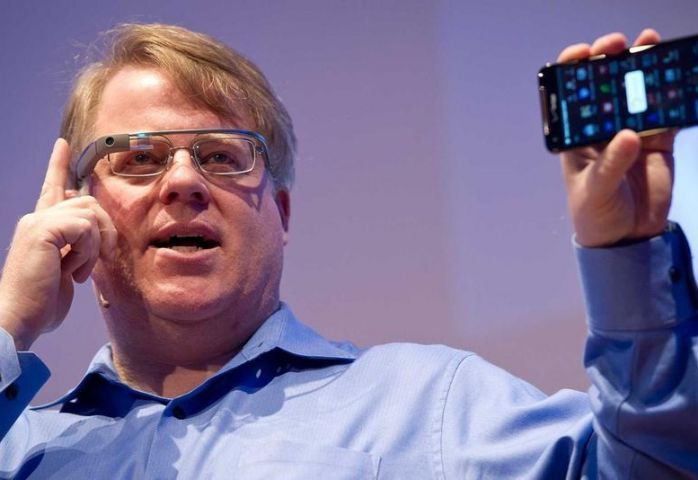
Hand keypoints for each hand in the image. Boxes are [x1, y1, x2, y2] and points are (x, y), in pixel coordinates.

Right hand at [0, 139, 116, 349]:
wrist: (18, 319)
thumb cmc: (41, 303)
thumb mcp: (65, 270)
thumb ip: (76, 247)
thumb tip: (90, 227)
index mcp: (41, 226)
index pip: (52, 189)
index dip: (58, 166)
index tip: (63, 144)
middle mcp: (37, 219)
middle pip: (88, 202)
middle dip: (105, 231)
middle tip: (102, 260)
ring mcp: (38, 222)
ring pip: (90, 214)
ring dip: (96, 246)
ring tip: (80, 271)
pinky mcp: (43, 230)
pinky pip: (86, 228)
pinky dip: (88, 252)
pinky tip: (74, 271)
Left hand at [559, 29, 675, 246]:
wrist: (626, 239)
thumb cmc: (595, 215)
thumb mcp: (596, 191)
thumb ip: (611, 165)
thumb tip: (628, 135)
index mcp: (576, 137)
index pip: (572, 97)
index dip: (574, 71)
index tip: (583, 53)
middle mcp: (601, 130)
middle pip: (605, 87)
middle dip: (610, 61)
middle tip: (619, 45)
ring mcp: (630, 133)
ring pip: (636, 94)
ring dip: (643, 70)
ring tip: (649, 46)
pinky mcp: (657, 142)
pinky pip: (665, 113)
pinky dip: (672, 96)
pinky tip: (678, 78)